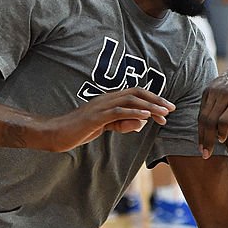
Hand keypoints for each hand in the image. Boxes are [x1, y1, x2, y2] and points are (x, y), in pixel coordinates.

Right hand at [41, 88, 173, 151]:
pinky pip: (118, 112)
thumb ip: (122, 124)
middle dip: (156, 100)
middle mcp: (106, 99)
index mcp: (109, 100)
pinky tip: (145, 116)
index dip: (153, 100)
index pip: (135, 94)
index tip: (167, 110)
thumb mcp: (105, 127)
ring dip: (149, 106)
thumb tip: (139, 123)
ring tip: (163, 113)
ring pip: (130, 101)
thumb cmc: (79, 130)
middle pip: (136, 93)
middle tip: (172, 109)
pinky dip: (133, 112)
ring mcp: (100, 107)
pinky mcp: (95, 117)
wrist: (55, 133)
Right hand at [198, 68, 227, 157]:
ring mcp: (213, 91)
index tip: (222, 142)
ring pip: (202, 116)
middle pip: (210, 121)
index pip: (224, 121)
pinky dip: (201, 123)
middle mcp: (224, 94)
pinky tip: (203, 134)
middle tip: (205, 154)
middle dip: (207, 139)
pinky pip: (201, 109)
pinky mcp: (207, 90)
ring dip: (201, 134)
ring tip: (202, 148)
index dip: (221, 133)